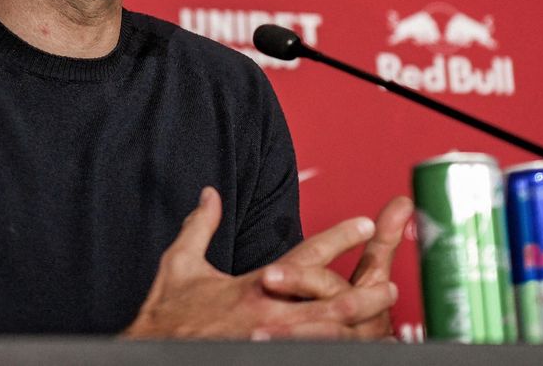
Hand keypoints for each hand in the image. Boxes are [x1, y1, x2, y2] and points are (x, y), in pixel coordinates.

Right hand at [123, 187, 397, 339]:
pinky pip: (305, 355)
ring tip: (383, 323)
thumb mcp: (180, 263)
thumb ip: (200, 226)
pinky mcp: (262, 357)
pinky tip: (349, 350)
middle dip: (362, 296)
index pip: (304, 256)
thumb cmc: (165, 314)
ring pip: (323, 336)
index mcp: (252, 286)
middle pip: (326, 303)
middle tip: (391, 287)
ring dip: (355, 329)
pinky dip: (329, 350)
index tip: (365, 225)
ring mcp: (268, 341)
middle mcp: (265, 313)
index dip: (339, 239)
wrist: (151, 350)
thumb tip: (210, 194)